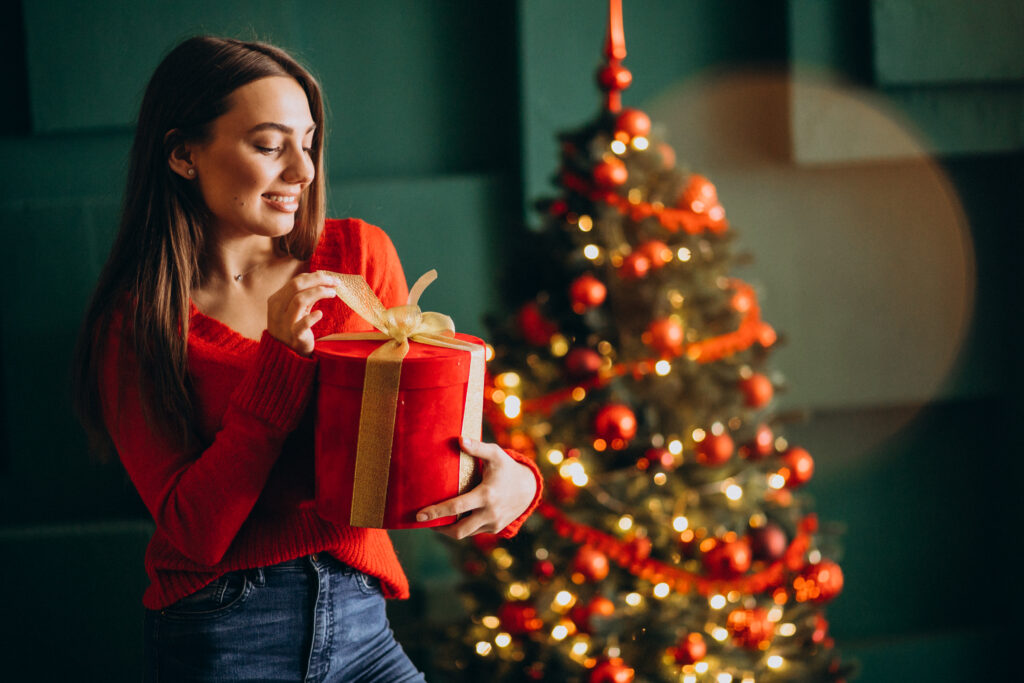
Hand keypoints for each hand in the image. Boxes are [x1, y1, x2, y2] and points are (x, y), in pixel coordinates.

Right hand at [266, 271, 339, 355]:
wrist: (285, 354)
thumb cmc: (293, 327)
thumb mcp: (294, 309)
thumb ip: (303, 294)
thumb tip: (321, 277)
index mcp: (276, 300)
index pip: (295, 281)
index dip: (315, 276)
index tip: (331, 278)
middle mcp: (277, 310)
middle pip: (297, 286)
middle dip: (318, 280)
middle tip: (335, 282)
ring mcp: (284, 323)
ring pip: (299, 300)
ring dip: (319, 293)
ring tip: (333, 293)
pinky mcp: (294, 336)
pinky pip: (303, 324)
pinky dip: (313, 317)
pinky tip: (320, 314)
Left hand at [416, 437, 537, 538]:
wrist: (529, 488)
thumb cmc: (508, 468)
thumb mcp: (495, 455)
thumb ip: (477, 448)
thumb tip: (459, 439)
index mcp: (487, 495)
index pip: (456, 507)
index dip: (436, 512)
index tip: (419, 515)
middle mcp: (490, 513)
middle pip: (459, 530)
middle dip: (439, 528)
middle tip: (423, 521)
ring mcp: (493, 523)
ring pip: (465, 533)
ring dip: (449, 529)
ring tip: (434, 520)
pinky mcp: (495, 528)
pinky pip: (474, 531)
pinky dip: (462, 527)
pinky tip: (452, 519)